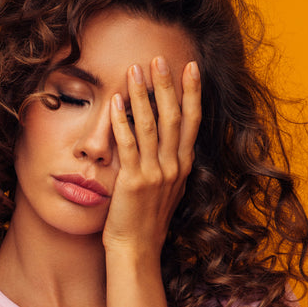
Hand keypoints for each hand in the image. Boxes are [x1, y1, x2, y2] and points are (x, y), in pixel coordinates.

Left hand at [102, 56, 201, 254]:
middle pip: (173, 116)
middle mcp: (174, 166)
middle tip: (160, 57)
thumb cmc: (147, 220)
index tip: (192, 66)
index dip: (193, 92)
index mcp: (183, 165)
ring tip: (135, 70)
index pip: (192, 121)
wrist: (137, 249)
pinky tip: (114, 101)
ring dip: (142, 95)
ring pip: (150, 125)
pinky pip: (128, 144)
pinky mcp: (134, 181)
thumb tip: (171, 143)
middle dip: (167, 84)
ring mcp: (155, 174)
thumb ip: (170, 164)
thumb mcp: (167, 189)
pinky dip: (121, 121)